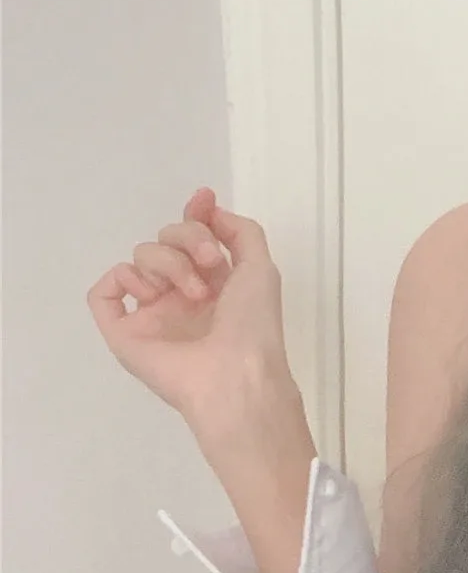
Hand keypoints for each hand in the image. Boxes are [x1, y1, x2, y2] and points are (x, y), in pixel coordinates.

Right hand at [87, 188, 297, 440]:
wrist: (235, 372)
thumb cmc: (254, 325)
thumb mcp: (261, 266)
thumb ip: (239, 230)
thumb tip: (206, 208)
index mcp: (211, 284)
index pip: (190, 238)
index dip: (193, 217)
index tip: (202, 200)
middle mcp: (178, 297)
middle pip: (164, 240)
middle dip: (187, 240)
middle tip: (211, 264)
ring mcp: (150, 315)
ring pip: (139, 258)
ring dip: (168, 264)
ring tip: (193, 295)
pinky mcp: (124, 333)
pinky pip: (102, 294)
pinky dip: (120, 281)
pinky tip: (150, 295)